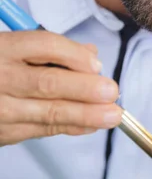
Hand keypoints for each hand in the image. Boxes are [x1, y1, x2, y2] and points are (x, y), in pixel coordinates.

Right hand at [0, 31, 121, 144]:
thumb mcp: (9, 47)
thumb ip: (49, 50)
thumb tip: (91, 57)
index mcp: (2, 48)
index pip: (44, 45)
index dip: (74, 55)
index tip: (97, 65)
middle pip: (48, 82)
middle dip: (85, 89)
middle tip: (112, 92)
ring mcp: (0, 108)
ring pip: (48, 111)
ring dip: (85, 114)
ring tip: (113, 115)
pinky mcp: (3, 133)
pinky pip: (42, 129)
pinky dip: (70, 127)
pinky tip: (91, 125)